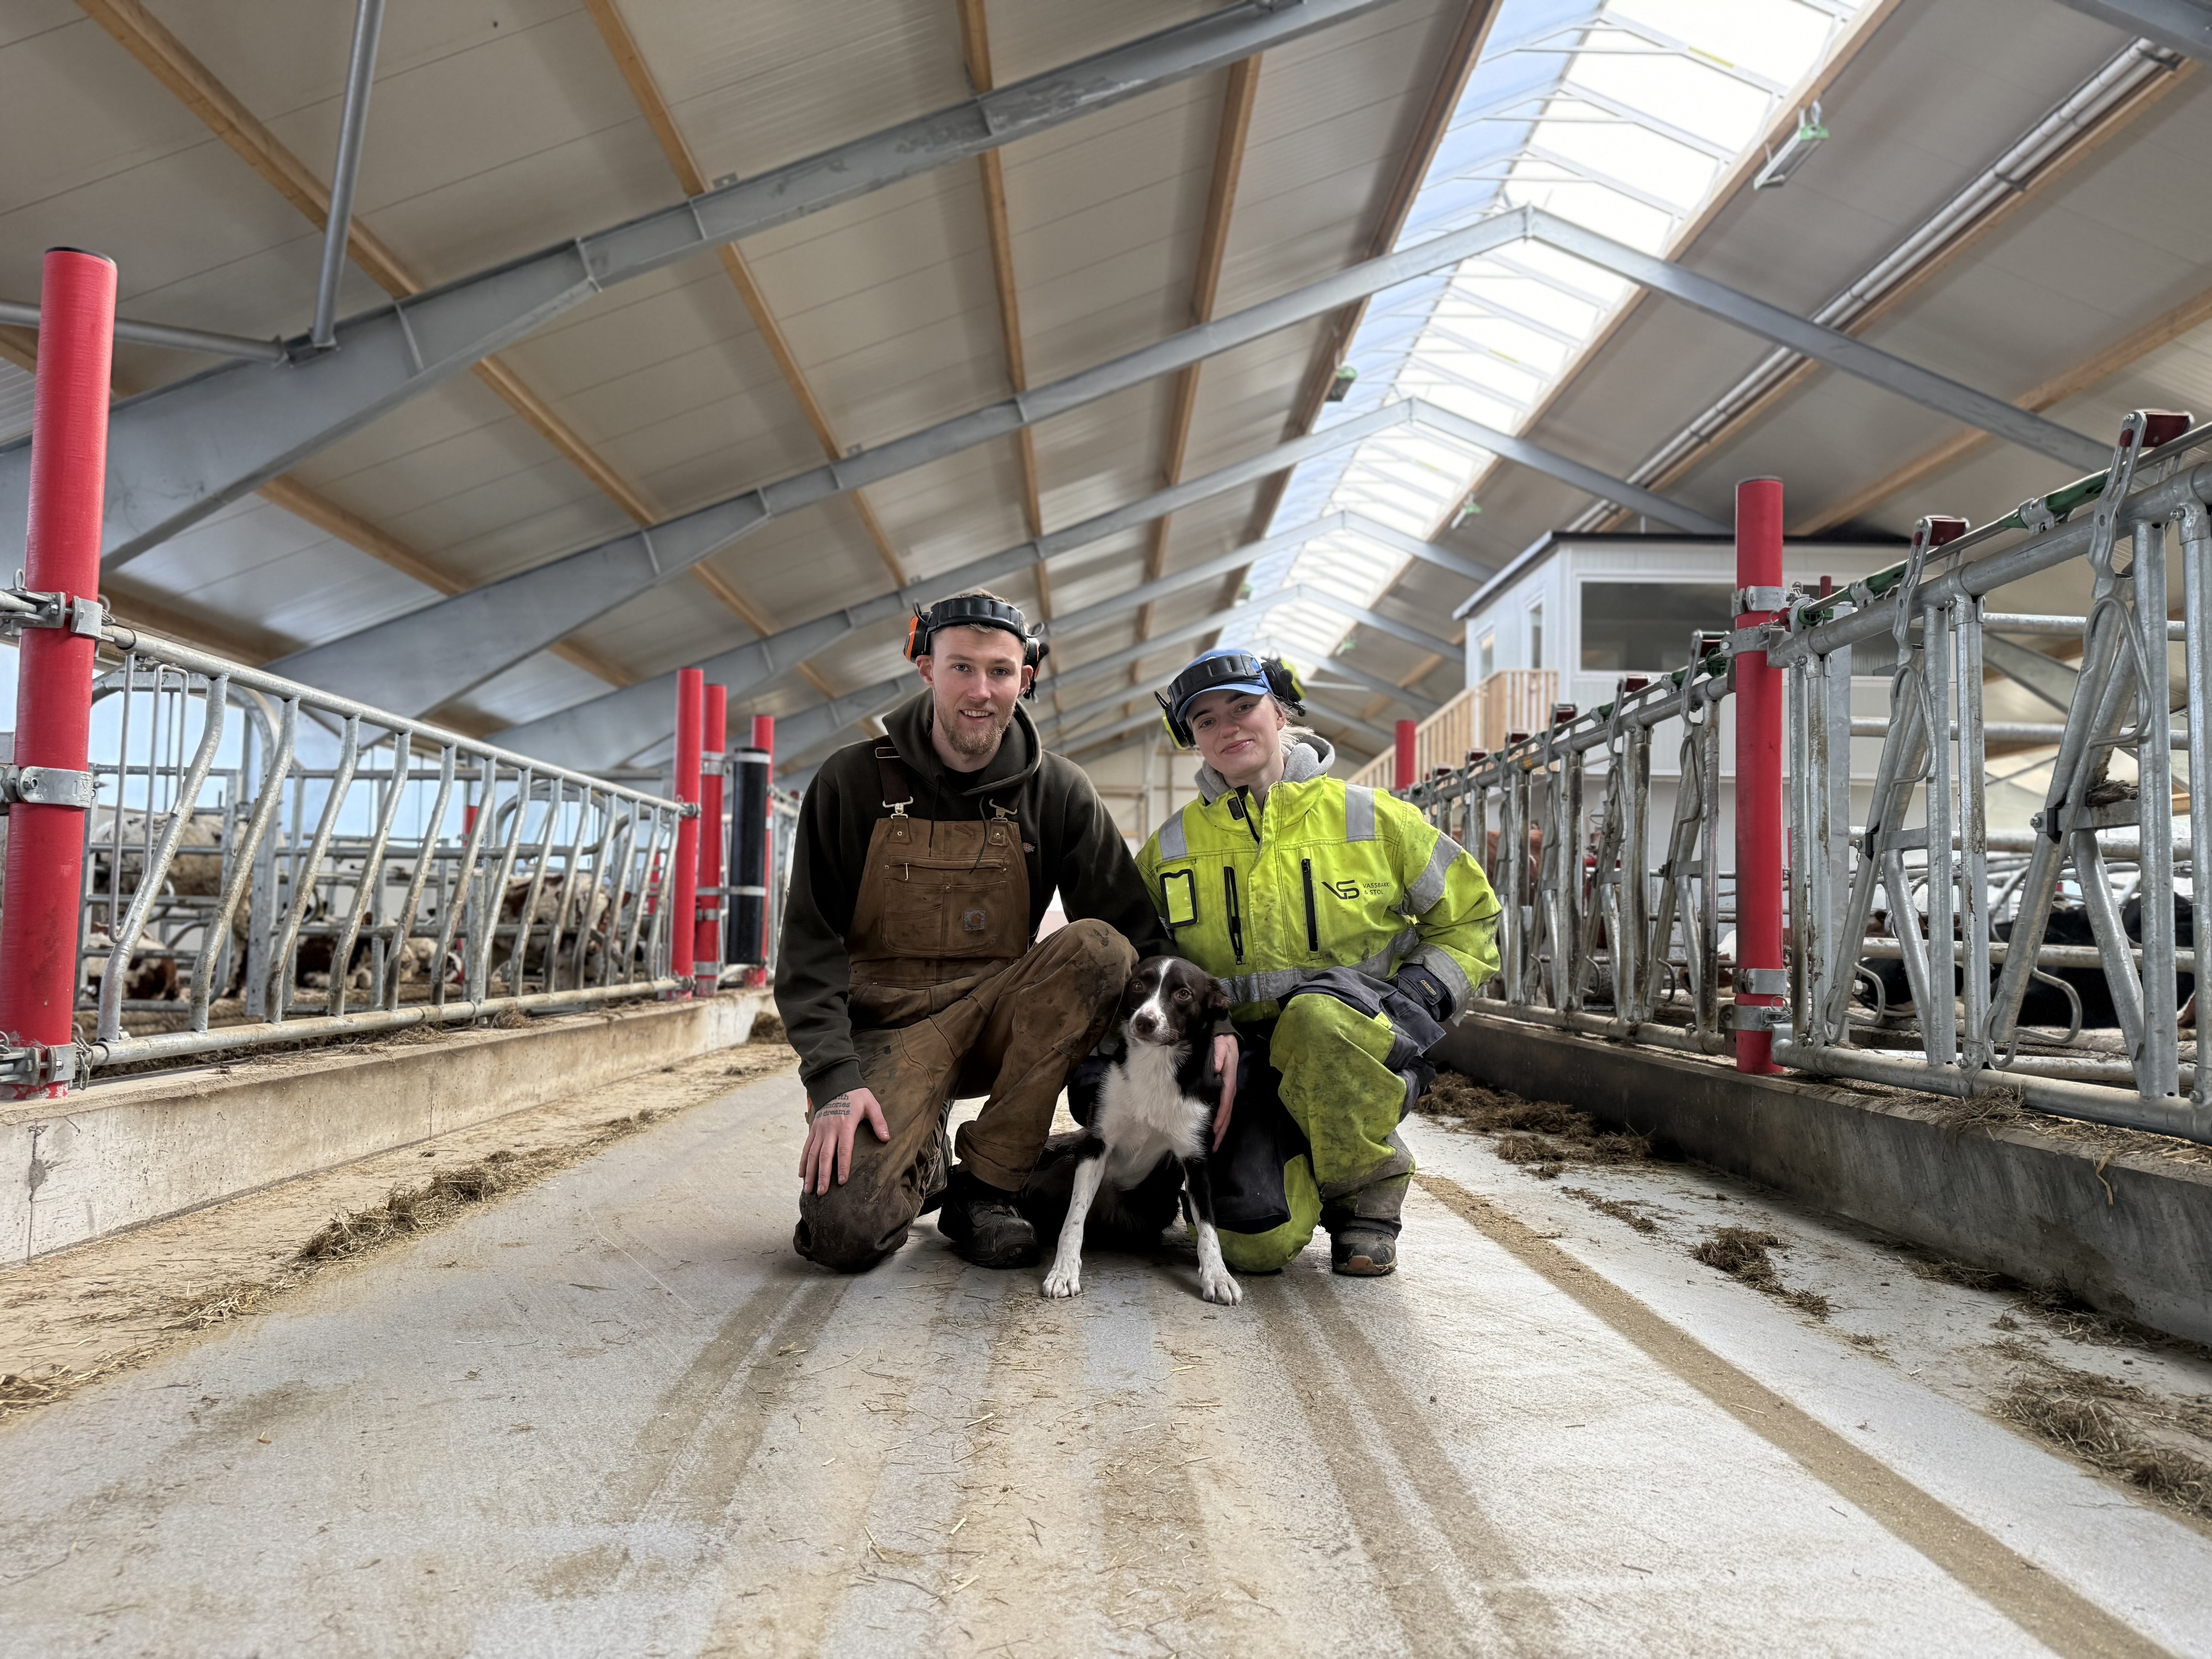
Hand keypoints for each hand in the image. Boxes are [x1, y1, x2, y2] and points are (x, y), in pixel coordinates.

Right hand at [800, 1087, 887, 1194]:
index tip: (841, 1181)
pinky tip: (802, 1175)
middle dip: (822, 1175)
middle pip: (824, 1155)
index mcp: (845, 1124)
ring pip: (812, 1154)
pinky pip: (806, 1147)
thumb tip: (886, 1138)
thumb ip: (879, 1121)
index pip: (844, 1149)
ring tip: (809, 1190)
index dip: (842, 1165)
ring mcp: (819, 1129)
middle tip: (822, 1192)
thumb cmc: (857, 1095)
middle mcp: (830, 1129)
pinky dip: (803, 1162)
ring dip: (810, 1172)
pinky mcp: (813, 1128)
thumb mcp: (871, 1104)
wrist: (836, 1082)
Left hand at [1210, 1032, 1238, 1152]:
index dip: (1220, 1117)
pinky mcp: (1224, 1088)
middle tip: (1213, 1147)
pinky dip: (1220, 1120)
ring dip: (1221, 1128)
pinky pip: (1223, 1107)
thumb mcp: (1221, 1043)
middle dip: (1221, 1130)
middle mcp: (1229, 1087)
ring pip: (1226, 1112)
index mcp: (1228, 1079)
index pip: (1225, 1102)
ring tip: (1215, 1144)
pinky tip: (1216, 1129)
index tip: (1214, 1131)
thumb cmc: (1221, 1040)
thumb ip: (1218, 1055)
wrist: (1225, 1035)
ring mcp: (1227, 1089)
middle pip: (1226, 1112)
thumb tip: (1217, 1069)